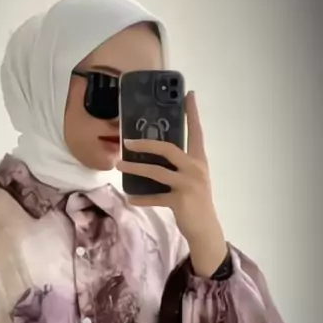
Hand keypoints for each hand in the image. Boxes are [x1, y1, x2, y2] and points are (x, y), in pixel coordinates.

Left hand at [117, 91, 227, 276]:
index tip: (188, 94)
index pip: (196, 132)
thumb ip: (179, 165)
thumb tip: (154, 153)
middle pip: (168, 149)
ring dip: (135, 169)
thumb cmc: (196, 201)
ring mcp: (188, 184)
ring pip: (157, 172)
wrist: (205, 228)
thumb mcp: (192, 178)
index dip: (192, 113)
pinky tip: (130, 198)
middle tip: (127, 141)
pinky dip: (141, 198)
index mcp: (199, 160)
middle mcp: (195, 168)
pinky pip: (155, 197)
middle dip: (146, 144)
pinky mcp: (180, 200)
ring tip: (118, 166)